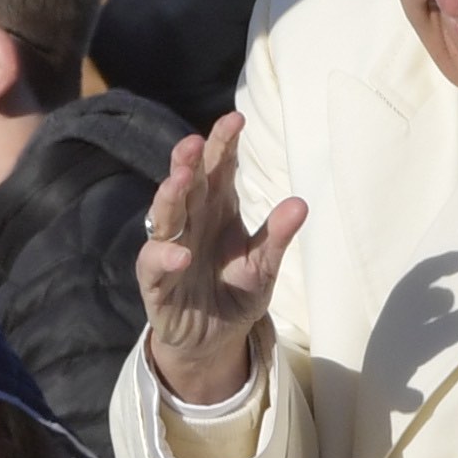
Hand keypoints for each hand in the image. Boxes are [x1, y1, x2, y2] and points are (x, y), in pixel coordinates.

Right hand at [136, 111, 303, 410]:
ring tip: (179, 180)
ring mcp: (170, 249)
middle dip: (188, 161)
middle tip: (196, 143)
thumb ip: (277, 236)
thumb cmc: (235, 291)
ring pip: (164, 216)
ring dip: (169, 197)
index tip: (236, 118)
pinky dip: (166, 257)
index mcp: (218, 209)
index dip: (225, 143)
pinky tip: (181, 254)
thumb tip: (301, 204)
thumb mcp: (264, 266)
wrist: (214, 340)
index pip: (219, 168)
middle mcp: (191, 222)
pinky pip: (155, 264)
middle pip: (187, 184)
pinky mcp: (156, 282)